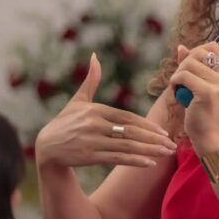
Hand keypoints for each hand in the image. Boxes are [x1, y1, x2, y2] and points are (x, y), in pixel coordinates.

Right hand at [35, 53, 176, 168]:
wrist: (46, 147)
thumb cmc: (65, 121)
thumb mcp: (78, 100)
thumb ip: (91, 80)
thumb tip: (95, 56)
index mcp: (96, 110)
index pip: (128, 117)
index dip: (147, 125)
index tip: (163, 131)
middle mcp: (95, 125)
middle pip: (130, 132)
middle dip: (153, 139)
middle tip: (172, 144)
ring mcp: (92, 142)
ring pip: (126, 147)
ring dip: (149, 151)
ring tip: (166, 153)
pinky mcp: (89, 157)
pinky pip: (117, 159)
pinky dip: (134, 161)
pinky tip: (149, 163)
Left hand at [169, 43, 218, 153]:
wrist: (209, 134)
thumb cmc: (204, 109)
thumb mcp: (202, 82)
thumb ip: (193, 64)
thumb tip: (181, 47)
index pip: (213, 46)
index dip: (197, 51)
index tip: (189, 66)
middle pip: (199, 53)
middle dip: (185, 63)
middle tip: (181, 79)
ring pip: (189, 64)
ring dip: (178, 74)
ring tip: (180, 87)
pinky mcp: (208, 92)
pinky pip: (183, 76)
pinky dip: (175, 83)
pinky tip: (178, 92)